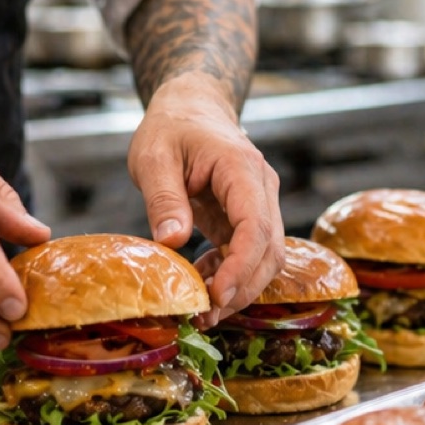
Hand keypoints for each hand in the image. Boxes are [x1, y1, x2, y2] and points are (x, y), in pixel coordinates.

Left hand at [127, 74, 284, 323]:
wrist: (191, 107)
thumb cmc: (171, 127)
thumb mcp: (153, 157)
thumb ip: (164, 199)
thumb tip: (172, 243)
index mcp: (241, 169)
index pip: (255, 226)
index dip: (240, 266)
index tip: (216, 295)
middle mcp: (261, 189)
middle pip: (270, 250)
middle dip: (242, 288)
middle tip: (206, 317)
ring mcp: (259, 203)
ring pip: (265, 257)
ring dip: (239, 287)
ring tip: (203, 312)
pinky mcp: (247, 217)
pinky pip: (248, 253)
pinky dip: (229, 274)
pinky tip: (202, 281)